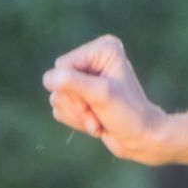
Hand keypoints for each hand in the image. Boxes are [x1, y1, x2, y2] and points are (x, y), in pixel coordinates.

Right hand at [43, 35, 172, 165]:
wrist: (140, 139)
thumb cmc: (127, 115)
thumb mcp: (101, 95)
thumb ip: (73, 83)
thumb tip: (47, 79)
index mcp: (101, 49)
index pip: (63, 66)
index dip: (73, 89)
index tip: (95, 103)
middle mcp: (92, 60)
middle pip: (59, 82)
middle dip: (77, 105)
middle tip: (97, 115)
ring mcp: (85, 79)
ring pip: (58, 98)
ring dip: (77, 116)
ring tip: (98, 121)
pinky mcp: (80, 97)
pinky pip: (60, 109)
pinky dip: (75, 121)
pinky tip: (93, 123)